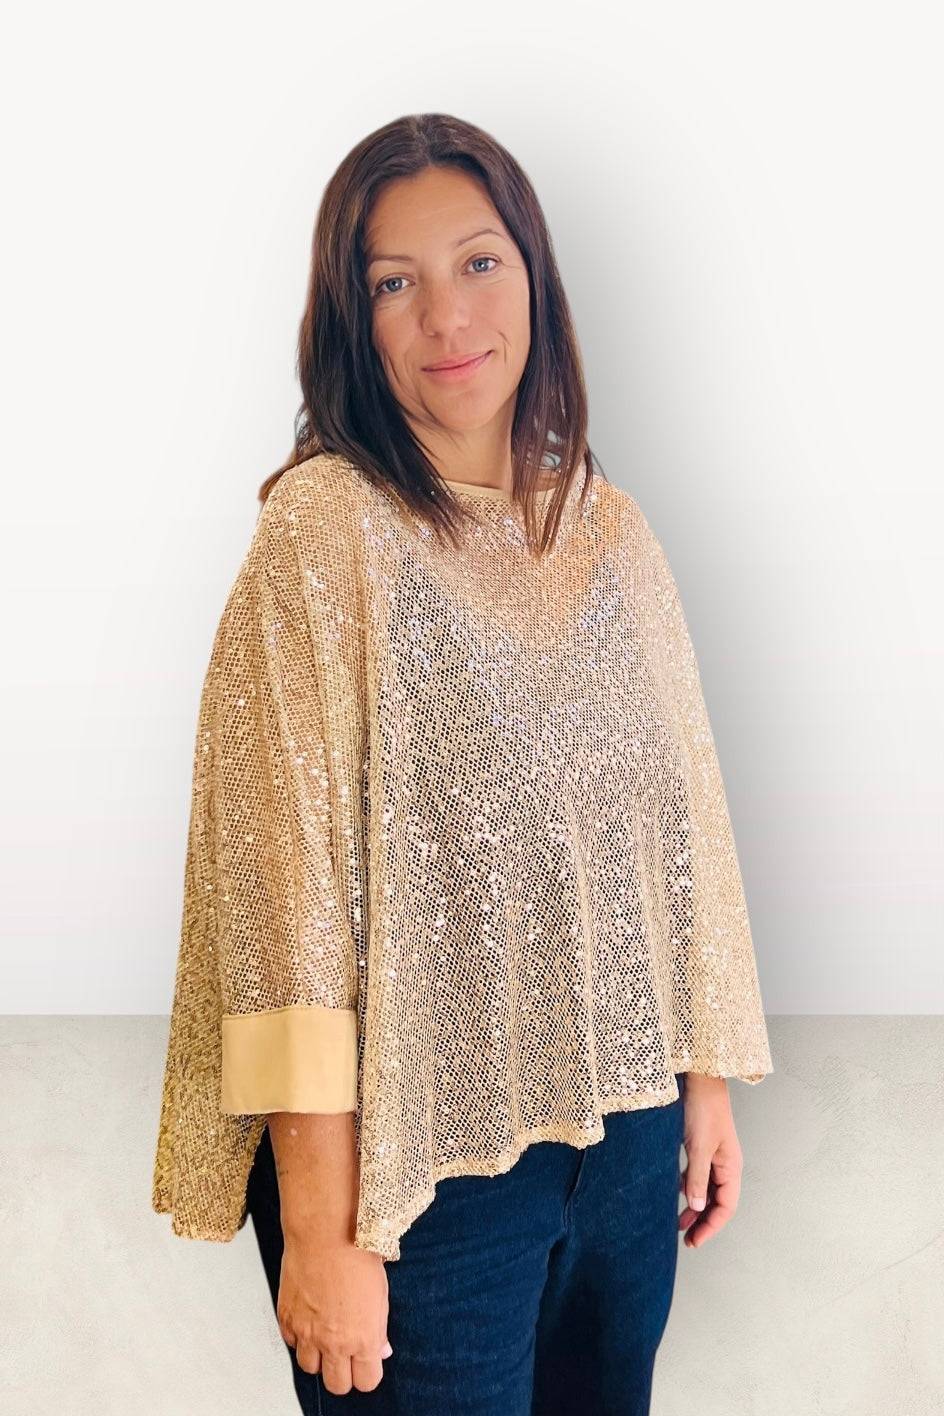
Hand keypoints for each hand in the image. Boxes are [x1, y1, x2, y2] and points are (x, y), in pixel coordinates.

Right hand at [277, 1234, 392, 1394]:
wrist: (324, 1230)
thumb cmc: (356, 1253)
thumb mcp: (381, 1293)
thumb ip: (379, 1328)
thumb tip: (381, 1349)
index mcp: (362, 1338)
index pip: (367, 1381)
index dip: (369, 1372)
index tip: (369, 1362)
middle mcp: (333, 1342)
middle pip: (337, 1385)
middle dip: (344, 1373)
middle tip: (348, 1356)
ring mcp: (307, 1333)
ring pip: (310, 1369)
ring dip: (319, 1358)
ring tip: (327, 1336)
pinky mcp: (287, 1319)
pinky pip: (291, 1343)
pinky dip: (300, 1337)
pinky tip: (310, 1319)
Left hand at [678, 1074, 742, 1249]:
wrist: (701, 1079)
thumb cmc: (704, 1110)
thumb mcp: (699, 1148)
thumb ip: (698, 1178)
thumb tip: (697, 1206)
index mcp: (731, 1167)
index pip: (726, 1207)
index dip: (711, 1226)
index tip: (695, 1241)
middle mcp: (726, 1165)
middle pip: (717, 1201)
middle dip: (703, 1221)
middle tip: (686, 1240)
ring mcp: (715, 1156)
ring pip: (707, 1190)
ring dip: (695, 1206)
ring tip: (679, 1223)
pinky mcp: (703, 1147)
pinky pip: (699, 1175)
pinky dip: (690, 1187)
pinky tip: (678, 1193)